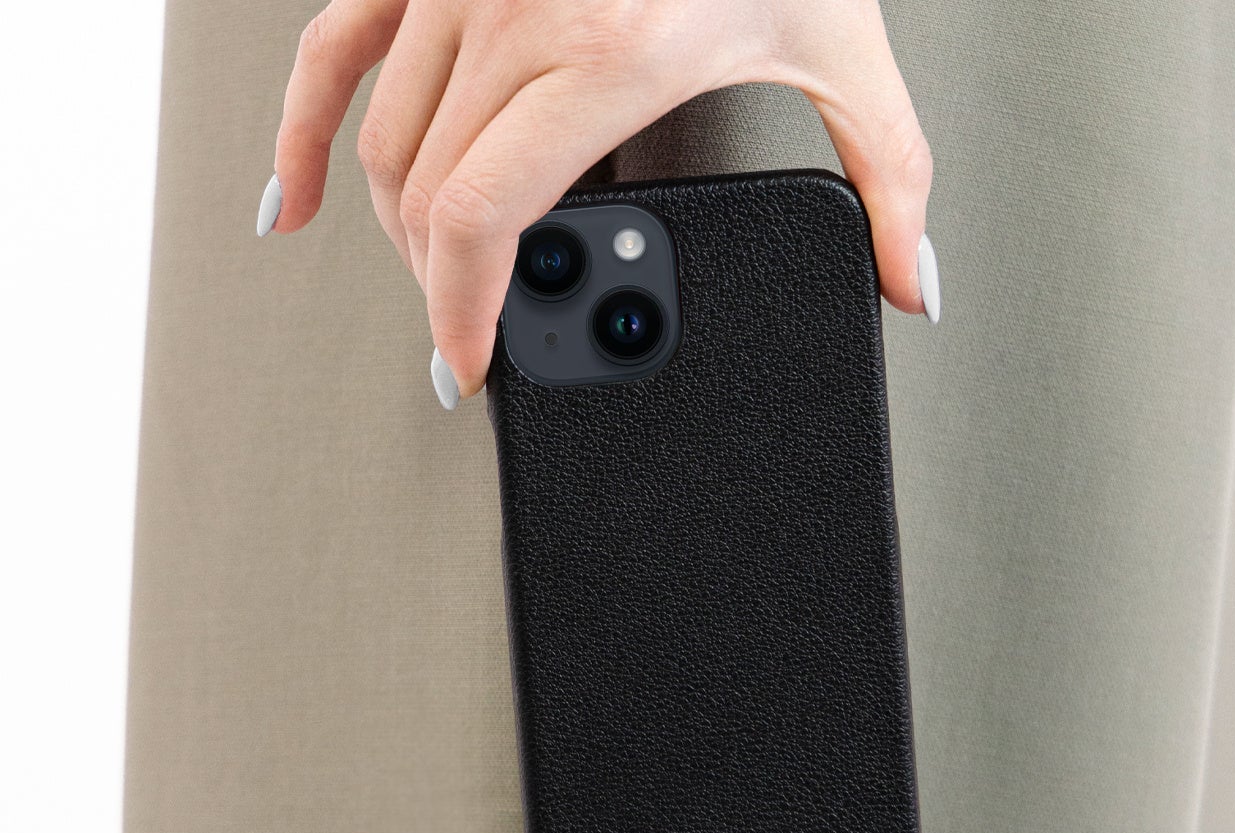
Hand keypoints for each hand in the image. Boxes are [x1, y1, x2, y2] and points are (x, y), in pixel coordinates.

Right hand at [259, 0, 938, 406]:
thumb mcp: (846, 47)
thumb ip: (890, 183)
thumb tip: (913, 285)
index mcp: (606, 53)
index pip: (483, 221)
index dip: (464, 314)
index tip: (473, 369)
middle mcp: (517, 11)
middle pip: (430, 197)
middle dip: (445, 291)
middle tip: (480, 341)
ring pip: (386, 143)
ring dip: (403, 236)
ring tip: (437, 290)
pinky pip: (333, 47)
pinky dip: (303, 131)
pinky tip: (294, 202)